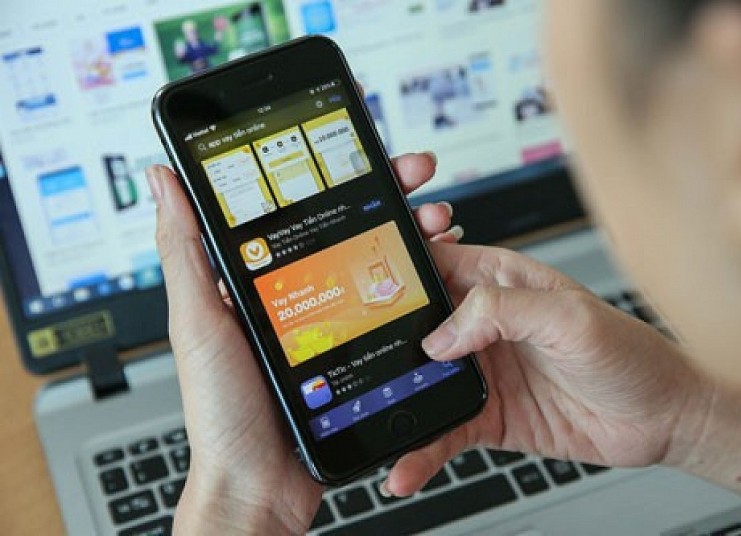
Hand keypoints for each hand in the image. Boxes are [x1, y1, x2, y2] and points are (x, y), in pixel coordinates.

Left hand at [148, 152, 455, 533]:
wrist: (262, 484)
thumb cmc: (222, 410)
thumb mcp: (197, 322)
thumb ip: (185, 251)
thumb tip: (164, 181)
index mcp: (259, 277)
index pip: (300, 207)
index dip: (335, 172)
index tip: (364, 148)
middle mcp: (298, 291)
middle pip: (350, 226)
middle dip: (389, 192)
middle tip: (417, 174)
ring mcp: (332, 319)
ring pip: (379, 261)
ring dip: (412, 232)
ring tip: (437, 221)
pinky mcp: (358, 350)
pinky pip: (393, 307)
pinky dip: (420, 283)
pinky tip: (438, 269)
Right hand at [383, 243, 711, 495]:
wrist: (662, 418)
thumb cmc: (629, 353)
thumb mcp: (569, 317)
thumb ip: (502, 310)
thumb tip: (442, 333)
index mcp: (501, 282)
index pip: (435, 265)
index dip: (397, 271)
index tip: (359, 289)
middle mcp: (485, 325)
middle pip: (417, 326)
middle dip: (380, 342)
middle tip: (346, 364)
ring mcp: (483, 371)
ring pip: (422, 382)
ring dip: (395, 402)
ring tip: (369, 424)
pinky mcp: (488, 415)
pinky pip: (444, 430)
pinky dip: (421, 449)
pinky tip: (406, 466)